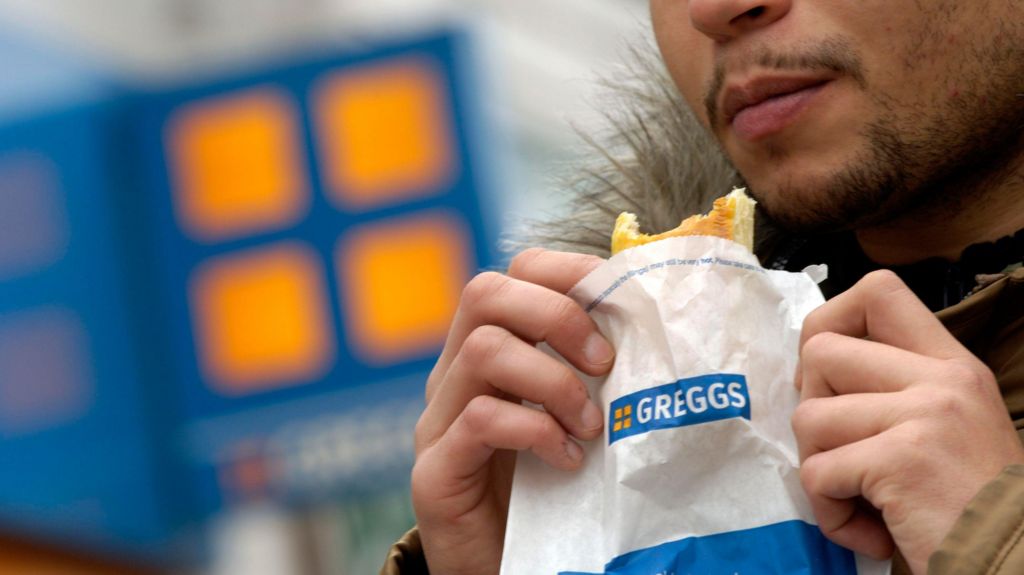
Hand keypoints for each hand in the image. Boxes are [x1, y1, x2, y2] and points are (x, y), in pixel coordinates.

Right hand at [411, 248, 613, 574]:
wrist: (509, 569)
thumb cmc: (553, 492)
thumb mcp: (578, 419)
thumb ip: (597, 375)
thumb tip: (663, 325)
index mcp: (490, 353)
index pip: (514, 274)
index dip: (566, 272)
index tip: (619, 301)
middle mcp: (455, 375)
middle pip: (484, 293)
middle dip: (556, 315)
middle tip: (604, 362)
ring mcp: (438, 421)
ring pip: (483, 350)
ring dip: (553, 381)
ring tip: (590, 425)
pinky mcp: (436, 471)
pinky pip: (480, 420)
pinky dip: (535, 431)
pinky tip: (567, 461)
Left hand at [792, 270, 1023, 573]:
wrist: (1015, 562)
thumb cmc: (972, 502)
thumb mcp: (948, 423)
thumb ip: (896, 387)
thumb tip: (812, 368)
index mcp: (951, 363)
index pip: (877, 291)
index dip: (830, 323)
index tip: (828, 375)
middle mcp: (940, 379)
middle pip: (821, 352)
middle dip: (811, 407)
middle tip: (841, 450)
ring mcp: (923, 416)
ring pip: (809, 417)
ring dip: (820, 468)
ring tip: (861, 497)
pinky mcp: (900, 460)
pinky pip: (818, 474)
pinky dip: (830, 513)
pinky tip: (872, 530)